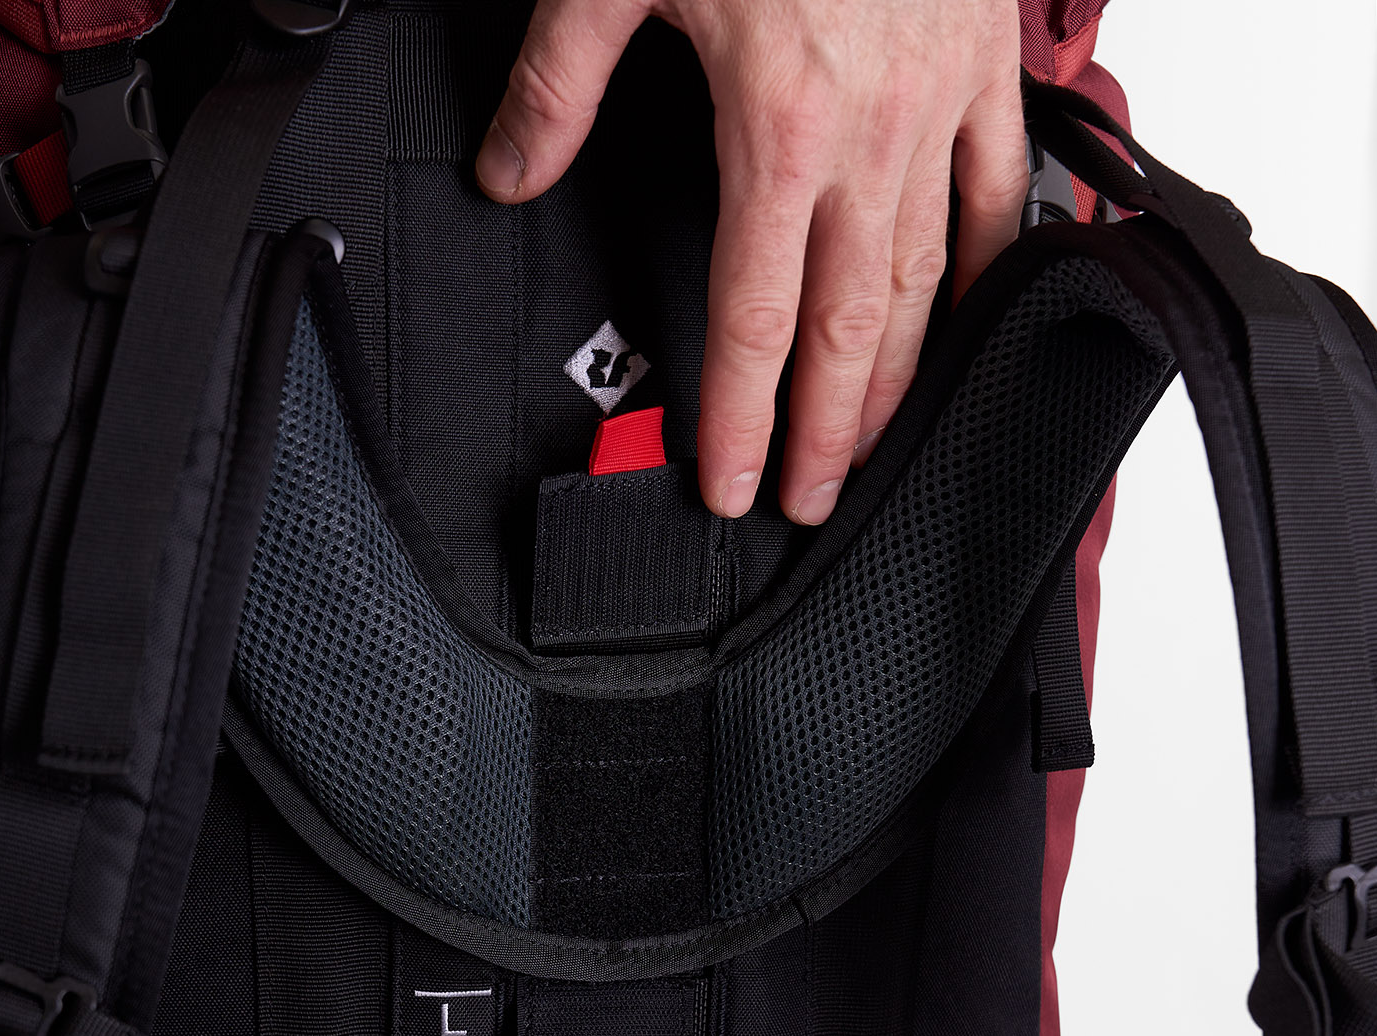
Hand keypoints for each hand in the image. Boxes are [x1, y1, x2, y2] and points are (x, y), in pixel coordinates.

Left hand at [476, 0, 1027, 524]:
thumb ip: (557, 85)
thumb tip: (506, 173)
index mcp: (778, 129)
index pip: (752, 320)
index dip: (739, 418)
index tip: (728, 487)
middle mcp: (872, 138)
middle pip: (852, 329)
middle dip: (830, 431)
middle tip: (815, 501)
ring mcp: (941, 105)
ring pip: (929, 279)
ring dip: (904, 375)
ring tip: (880, 441)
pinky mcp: (984, 64)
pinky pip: (999, 188)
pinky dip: (989, 259)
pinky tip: (974, 312)